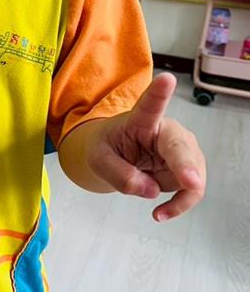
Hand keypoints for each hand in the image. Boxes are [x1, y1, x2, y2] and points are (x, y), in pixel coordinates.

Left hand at [85, 73, 205, 221]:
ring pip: (193, 174)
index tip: (168, 78)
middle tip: (190, 183)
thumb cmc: (106, 147)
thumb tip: (151, 191)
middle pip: (182, 148)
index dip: (159, 93)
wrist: (114, 153)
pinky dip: (180, 204)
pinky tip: (162, 213)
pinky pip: (191, 189)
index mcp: (139, 119)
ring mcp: (181, 149)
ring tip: (156, 212)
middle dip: (187, 166)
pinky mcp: (187, 167)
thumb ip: (119, 174)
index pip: (150, 105)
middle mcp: (167, 130)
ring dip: (178, 195)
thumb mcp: (99, 160)